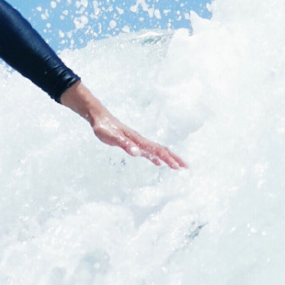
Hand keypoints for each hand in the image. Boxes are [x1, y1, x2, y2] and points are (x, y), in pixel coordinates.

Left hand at [60, 81, 186, 169]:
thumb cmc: (103, 128)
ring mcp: (137, 141)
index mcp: (138, 140)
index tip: (179, 167)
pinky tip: (157, 163)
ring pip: (156, 150)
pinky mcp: (132, 143)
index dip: (169, 159)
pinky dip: (155, 157)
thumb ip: (124, 144)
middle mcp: (140, 140)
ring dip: (167, 158)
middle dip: (174, 158)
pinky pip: (148, 151)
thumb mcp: (111, 137)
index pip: (157, 150)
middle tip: (186, 167)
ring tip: (177, 166)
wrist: (98, 117)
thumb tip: (137, 153)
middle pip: (161, 150)